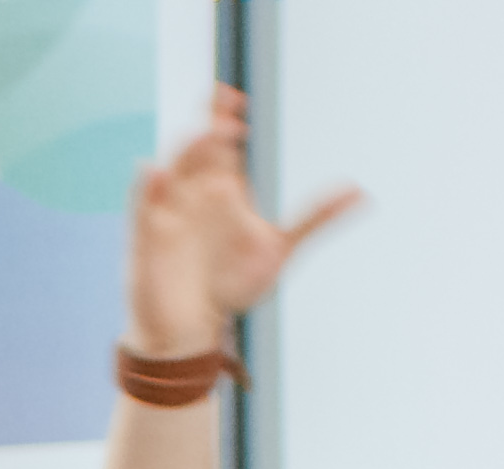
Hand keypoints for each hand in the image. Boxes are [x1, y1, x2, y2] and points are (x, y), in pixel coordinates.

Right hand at [124, 85, 358, 356]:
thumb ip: (317, 218)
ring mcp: (168, 215)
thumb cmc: (230, 287)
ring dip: (185, 153)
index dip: (222, 115)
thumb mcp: (279, 250)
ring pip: (171, 172)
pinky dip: (147, 190)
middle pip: (196, 150)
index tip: (237, 101)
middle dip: (209, 132)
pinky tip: (156, 172)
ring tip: (203, 135)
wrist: (193, 332)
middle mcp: (192, 194)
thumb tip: (361, 193)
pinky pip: (143, 210)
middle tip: (228, 120)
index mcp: (221, 188)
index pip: (219, 141)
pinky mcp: (148, 241)